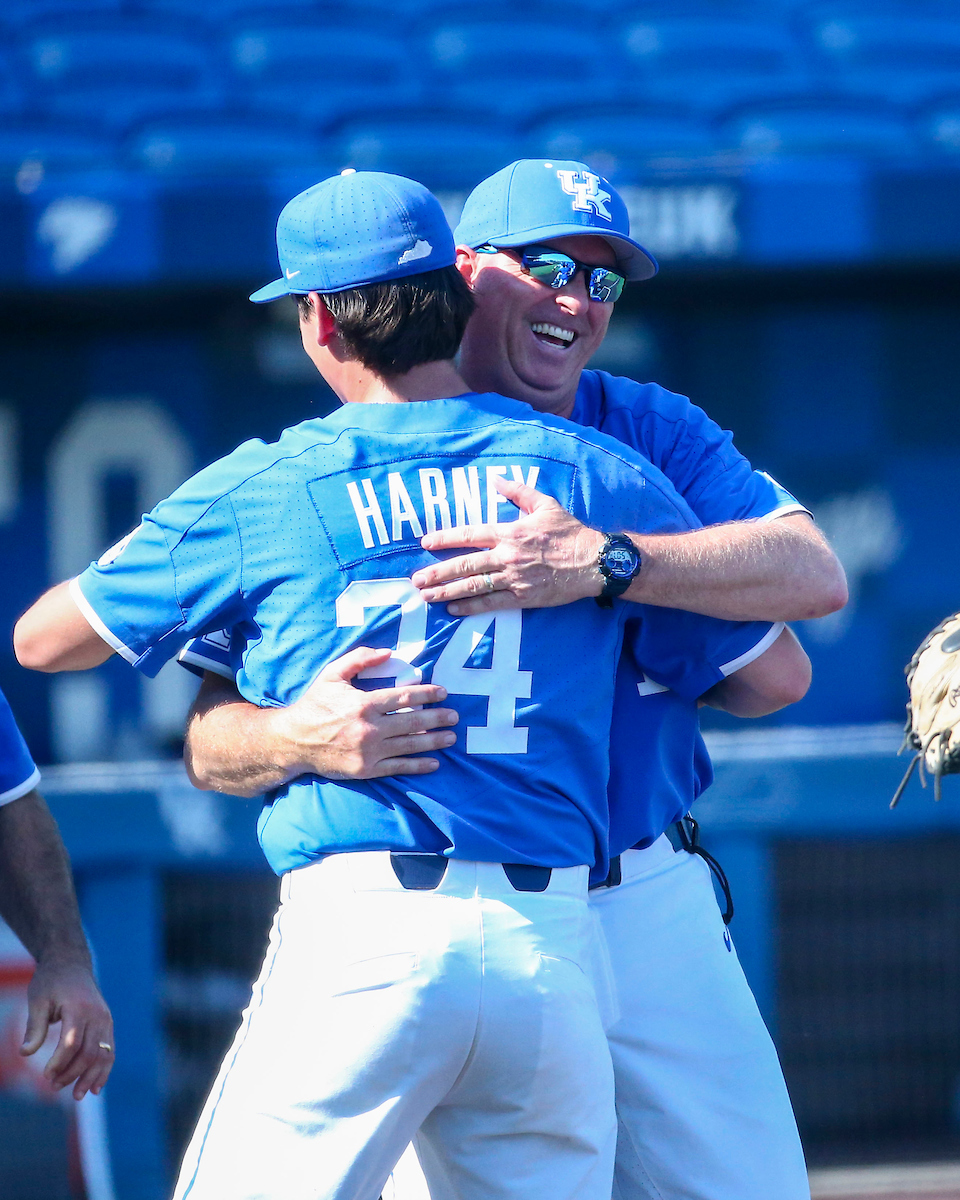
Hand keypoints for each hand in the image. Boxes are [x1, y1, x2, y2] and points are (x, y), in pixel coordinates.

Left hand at [22, 956, 113, 1099]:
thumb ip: (34, 1027)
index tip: (45, 1076)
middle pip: (88, 1052)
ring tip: (77, 1096)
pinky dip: (104, 1069)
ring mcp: (105, 1019)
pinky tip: (96, 1087)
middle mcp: (97, 1014)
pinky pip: (110, 1050)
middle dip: (72, 1074)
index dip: (58, 1063)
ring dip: (90, 1077)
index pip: (71, 1043)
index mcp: (78, 1007)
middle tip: (53, 1087)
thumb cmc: (50, 982)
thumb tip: (25, 1054)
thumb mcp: (37, 1001)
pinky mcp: (107, 1023)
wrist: (71, 964)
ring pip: (103, 1054)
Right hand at [270, 646, 458, 779]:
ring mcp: (369, 751)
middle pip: (412, 722)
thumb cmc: (315, 704)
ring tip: (451, 737)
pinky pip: (398, 768)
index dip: (427, 694)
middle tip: (454, 716)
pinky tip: (434, 763)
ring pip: (409, 745)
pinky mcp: (366, 770)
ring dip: (434, 741)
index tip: (443, 693)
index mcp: (364, 703)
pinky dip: (418, 766)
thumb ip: (359, 658)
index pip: (404, 697)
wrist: (293, 741)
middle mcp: (369, 728)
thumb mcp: (332, 674)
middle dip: (437, 718)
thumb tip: (388, 652)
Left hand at [412, 477, 604, 616]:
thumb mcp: (546, 505)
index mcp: (510, 532)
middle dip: (438, 572)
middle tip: (416, 580)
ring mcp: (514, 578)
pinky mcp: (523, 597)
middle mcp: (507, 555)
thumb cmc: (570, 532)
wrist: (594, 561)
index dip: (445, 538)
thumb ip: (518, 492)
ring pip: (474, 585)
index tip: (425, 543)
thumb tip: (496, 479)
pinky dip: (471, 607)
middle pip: (465, 564)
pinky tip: (453, 609)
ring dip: (447, 591)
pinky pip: (492, 603)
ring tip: (427, 597)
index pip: (469, 534)